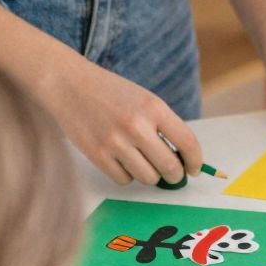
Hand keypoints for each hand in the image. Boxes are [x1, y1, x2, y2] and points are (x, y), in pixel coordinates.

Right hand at [42, 45, 202, 184]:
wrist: (69, 85)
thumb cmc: (110, 93)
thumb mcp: (144, 99)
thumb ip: (163, 125)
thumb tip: (182, 160)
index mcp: (154, 108)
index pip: (187, 143)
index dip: (196, 161)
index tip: (194, 168)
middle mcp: (137, 126)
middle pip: (170, 167)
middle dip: (175, 175)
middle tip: (172, 175)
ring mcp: (115, 142)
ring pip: (148, 178)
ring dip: (150, 175)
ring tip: (142, 162)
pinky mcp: (97, 155)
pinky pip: (124, 180)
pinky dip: (127, 175)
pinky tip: (121, 160)